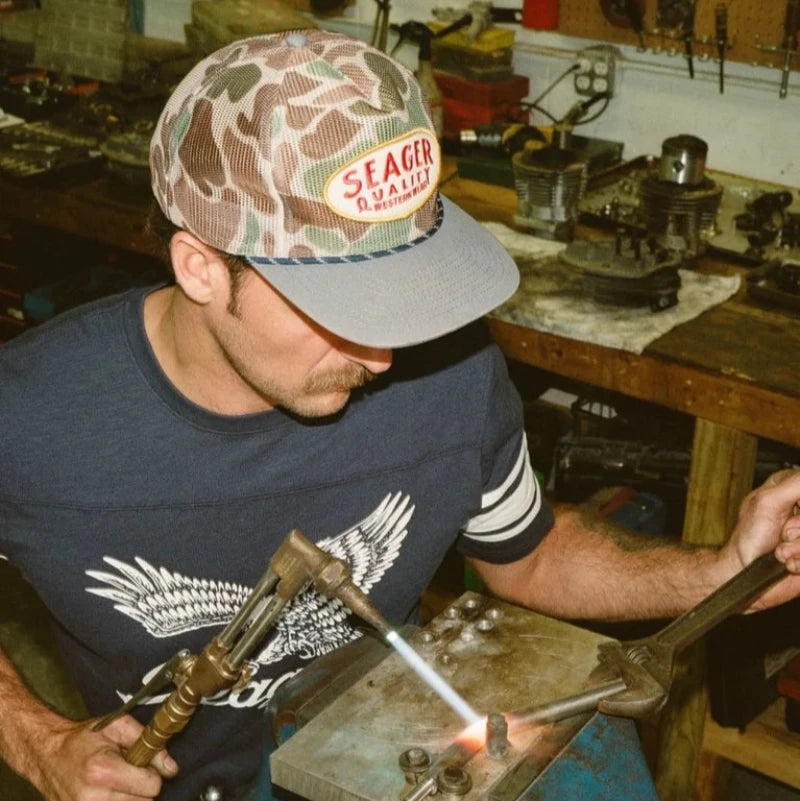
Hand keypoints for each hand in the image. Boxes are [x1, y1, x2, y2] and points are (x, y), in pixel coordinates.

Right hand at [31, 714, 177, 800]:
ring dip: (130, 799)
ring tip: (117, 784)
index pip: (151, 787)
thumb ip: (147, 741)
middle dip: (141, 788)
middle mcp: (92, 798)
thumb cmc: (84, 739)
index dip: (152, 774)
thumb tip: (171, 768)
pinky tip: (109, 794)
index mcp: (103, 771)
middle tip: (127, 774)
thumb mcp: (118, 726)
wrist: (49, 755)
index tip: (142, 766)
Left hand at [722, 468, 799, 609]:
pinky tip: (787, 562)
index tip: (795, 508)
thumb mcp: (768, 502)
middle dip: (799, 528)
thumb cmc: (748, 537)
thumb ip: (796, 484)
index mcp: (792, 487)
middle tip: (783, 532)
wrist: (743, 572)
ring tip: (780, 550)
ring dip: (798, 548)